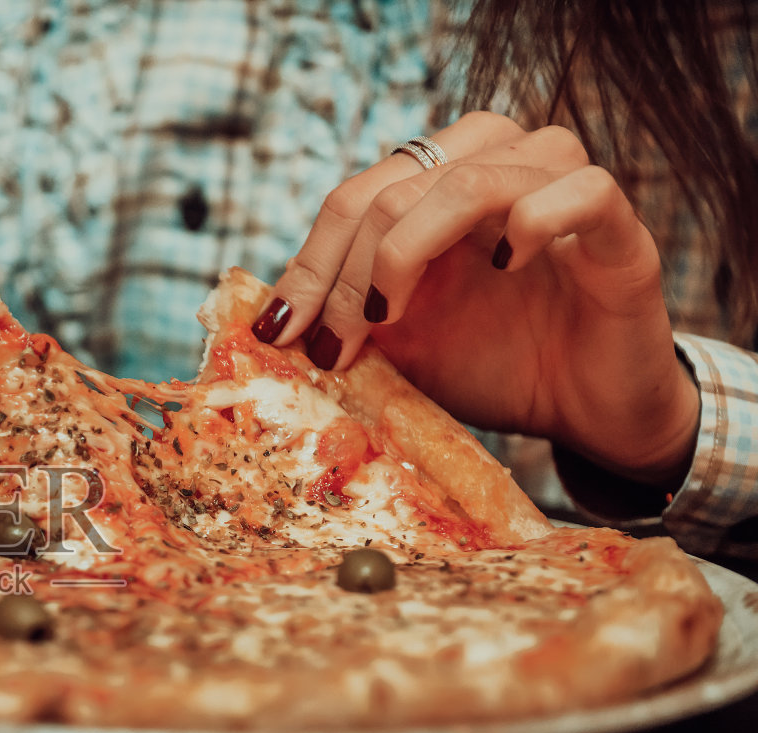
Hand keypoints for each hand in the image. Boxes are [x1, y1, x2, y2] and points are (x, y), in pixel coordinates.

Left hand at [257, 112, 697, 489]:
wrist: (585, 411)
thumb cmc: (494, 365)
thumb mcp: (400, 345)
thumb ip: (345, 317)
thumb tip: (266, 321)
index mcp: (439, 186)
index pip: (355, 195)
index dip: (310, 263)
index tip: (282, 331)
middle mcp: (498, 168)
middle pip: (398, 183)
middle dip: (349, 271)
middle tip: (333, 343)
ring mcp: (561, 191)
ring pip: (473, 177)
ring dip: (410, 249)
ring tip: (394, 316)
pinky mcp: (620, 229)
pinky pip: (580, 189)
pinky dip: (533, 220)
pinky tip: (504, 267)